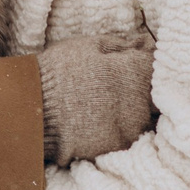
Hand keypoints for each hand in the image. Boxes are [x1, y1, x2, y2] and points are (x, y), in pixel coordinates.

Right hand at [34, 27, 155, 165]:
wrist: (33, 112)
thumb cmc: (58, 72)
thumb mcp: (87, 47)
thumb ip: (121, 45)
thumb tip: (144, 42)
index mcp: (133, 73)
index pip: (156, 67)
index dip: (147, 63)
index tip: (136, 63)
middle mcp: (138, 102)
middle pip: (156, 95)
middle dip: (145, 89)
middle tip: (120, 87)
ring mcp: (130, 128)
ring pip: (145, 117)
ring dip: (135, 111)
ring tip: (108, 105)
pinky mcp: (117, 147)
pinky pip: (130, 136)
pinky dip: (122, 129)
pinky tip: (102, 121)